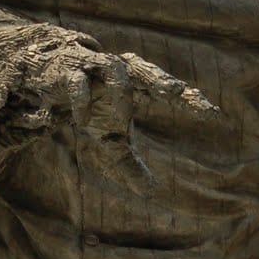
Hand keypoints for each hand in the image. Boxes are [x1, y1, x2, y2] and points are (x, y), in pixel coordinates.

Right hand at [0, 31, 209, 177]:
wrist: (46, 78)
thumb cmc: (88, 106)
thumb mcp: (108, 140)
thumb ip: (129, 163)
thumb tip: (152, 191)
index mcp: (135, 86)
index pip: (165, 90)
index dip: (189, 101)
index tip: (213, 114)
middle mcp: (117, 72)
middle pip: (144, 69)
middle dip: (161, 81)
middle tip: (178, 95)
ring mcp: (92, 67)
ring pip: (113, 69)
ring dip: (119, 90)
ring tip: (124, 115)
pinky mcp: (66, 69)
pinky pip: (76, 79)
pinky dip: (81, 96)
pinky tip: (83, 116)